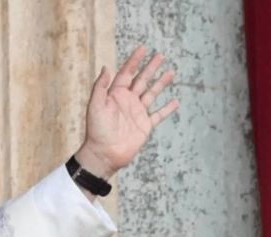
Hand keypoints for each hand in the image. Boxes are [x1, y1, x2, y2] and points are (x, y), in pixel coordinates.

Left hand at [76, 46, 179, 178]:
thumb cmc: (97, 130)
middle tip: (161, 55)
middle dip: (150, 68)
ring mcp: (137, 113)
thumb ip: (101, 86)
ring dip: (161, 83)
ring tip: (171, 73)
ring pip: (152, 94)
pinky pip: (159, 115)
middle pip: (141, 80)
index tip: (143, 48)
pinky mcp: (145, 126)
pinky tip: (175, 102)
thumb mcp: (95, 105)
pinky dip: (167, 109)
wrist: (104, 153)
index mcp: (115, 95)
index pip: (126, 73)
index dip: (134, 61)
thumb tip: (107, 67)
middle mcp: (127, 102)